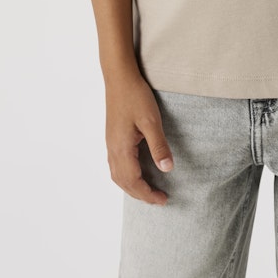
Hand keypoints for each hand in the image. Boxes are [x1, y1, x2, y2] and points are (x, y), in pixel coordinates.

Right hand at [104, 70, 174, 204]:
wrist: (119, 77)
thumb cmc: (135, 96)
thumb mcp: (151, 120)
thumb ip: (159, 146)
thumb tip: (167, 170)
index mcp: (121, 148)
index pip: (133, 182)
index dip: (148, 194)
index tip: (164, 200)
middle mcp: (112, 149)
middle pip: (124, 182)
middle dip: (140, 194)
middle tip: (159, 199)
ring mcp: (110, 143)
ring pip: (118, 175)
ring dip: (132, 187)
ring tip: (148, 190)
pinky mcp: (112, 137)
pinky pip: (116, 165)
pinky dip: (126, 176)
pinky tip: (135, 172)